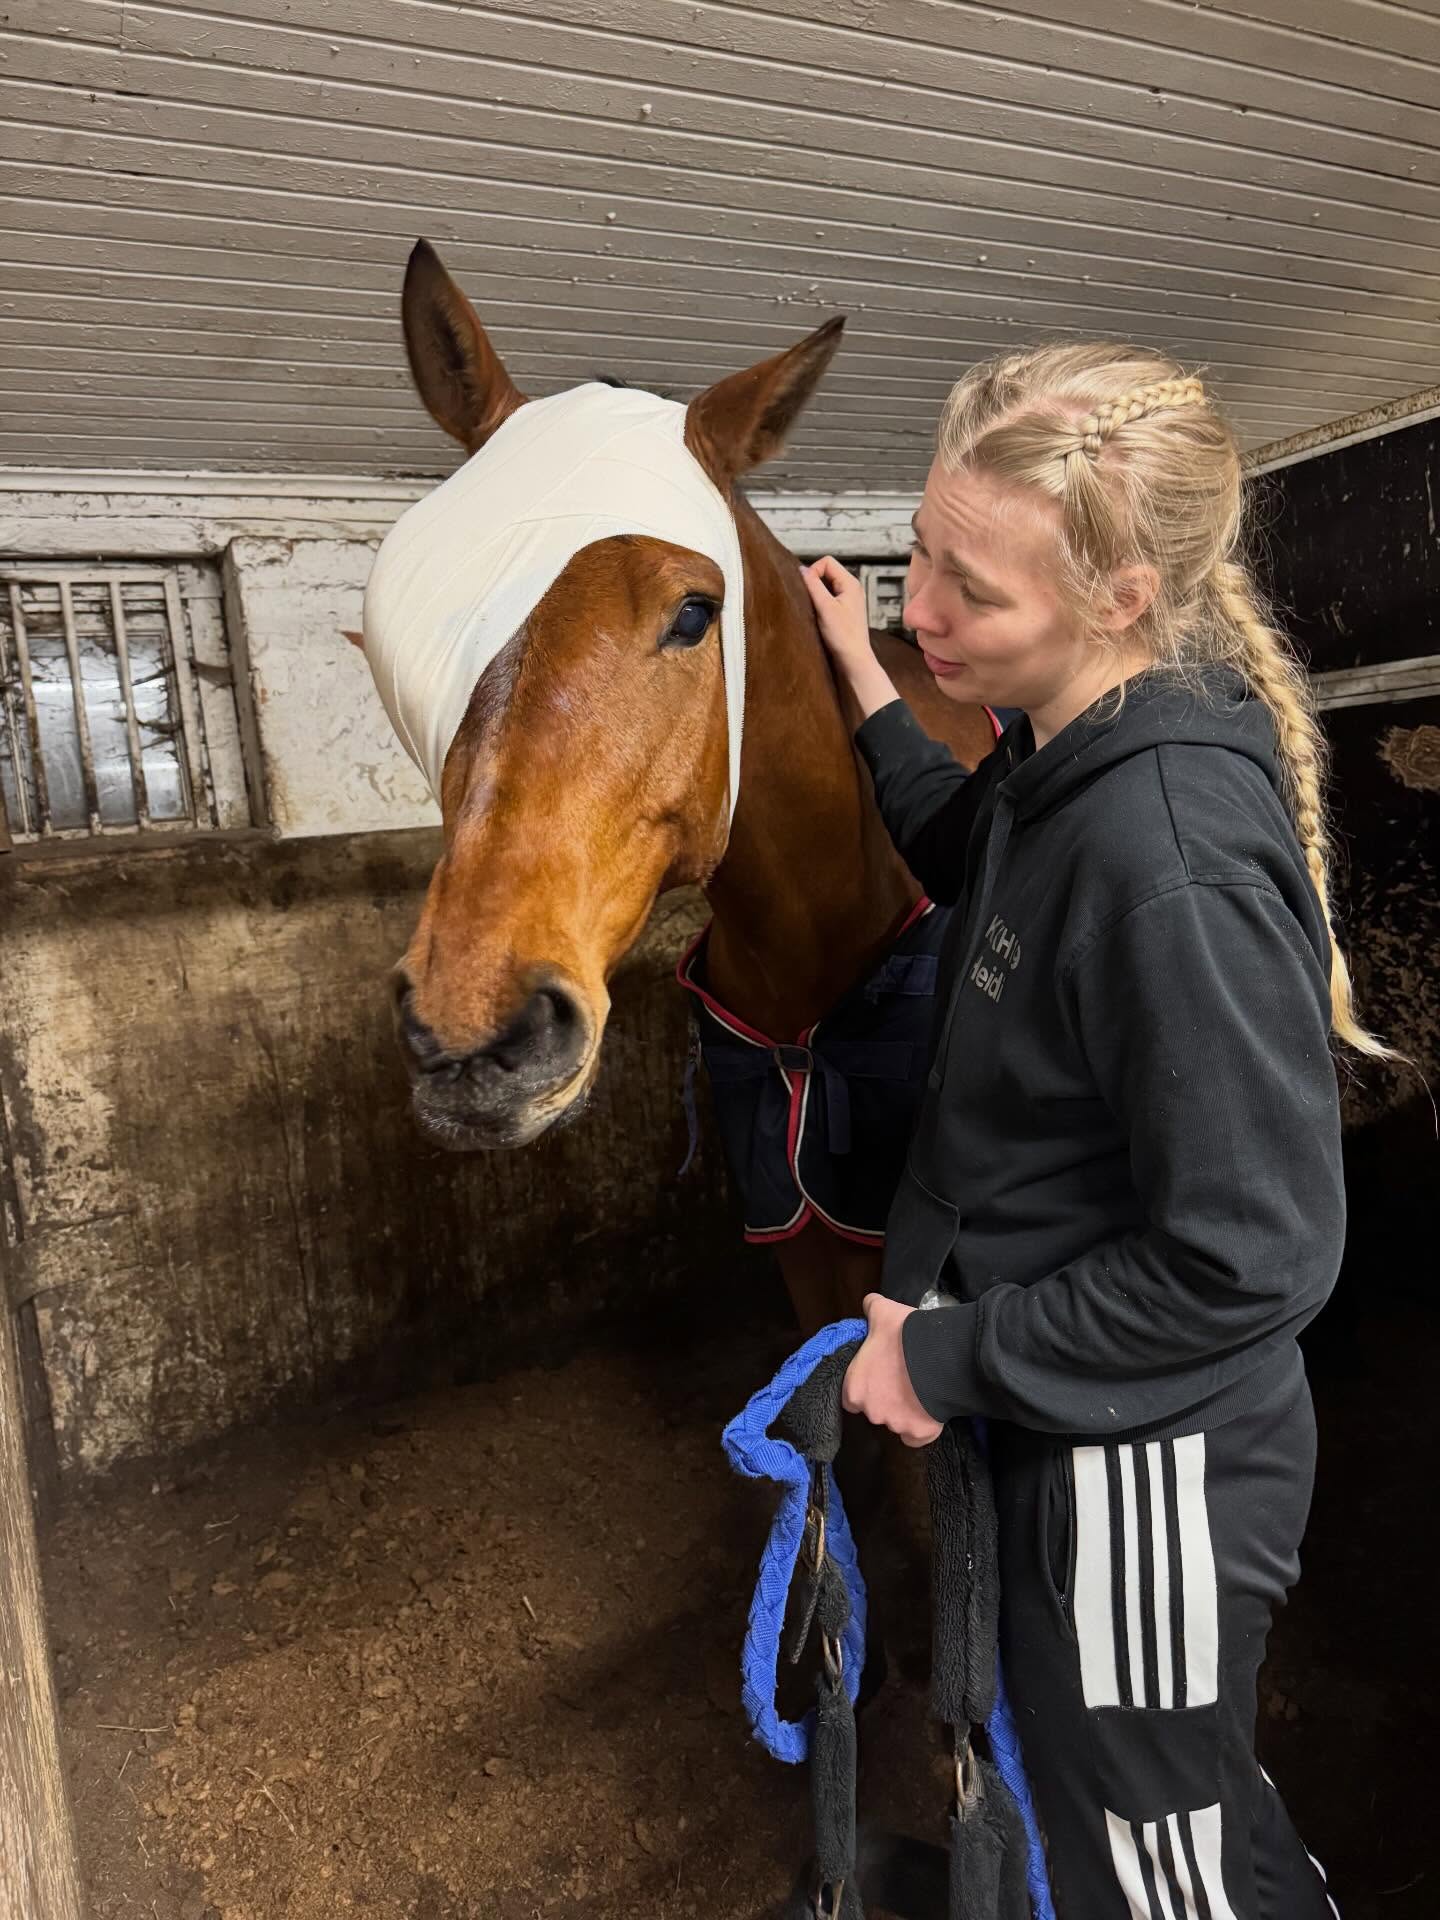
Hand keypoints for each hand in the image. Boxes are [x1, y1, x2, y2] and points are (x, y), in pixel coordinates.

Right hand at [800, 555, 873, 666]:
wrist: (854, 659)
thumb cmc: (843, 636)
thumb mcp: (825, 607)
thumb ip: (813, 585)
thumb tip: (802, 570)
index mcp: (851, 583)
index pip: (827, 562)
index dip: (813, 570)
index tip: (806, 588)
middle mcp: (852, 588)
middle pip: (827, 572)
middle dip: (814, 582)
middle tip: (809, 599)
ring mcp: (849, 599)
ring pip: (827, 585)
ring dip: (816, 593)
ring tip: (814, 609)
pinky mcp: (845, 611)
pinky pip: (829, 598)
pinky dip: (821, 603)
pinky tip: (818, 616)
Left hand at [842, 1294, 943, 1447]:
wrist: (941, 1356)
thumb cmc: (905, 1335)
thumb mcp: (884, 1312)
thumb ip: (871, 1308)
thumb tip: (869, 1303)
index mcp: (854, 1388)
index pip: (851, 1395)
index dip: (865, 1384)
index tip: (878, 1375)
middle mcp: (871, 1412)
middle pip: (875, 1409)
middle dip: (887, 1397)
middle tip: (903, 1377)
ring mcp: (896, 1425)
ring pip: (897, 1421)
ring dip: (906, 1409)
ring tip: (921, 1388)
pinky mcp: (919, 1434)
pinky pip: (916, 1437)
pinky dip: (921, 1428)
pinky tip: (929, 1411)